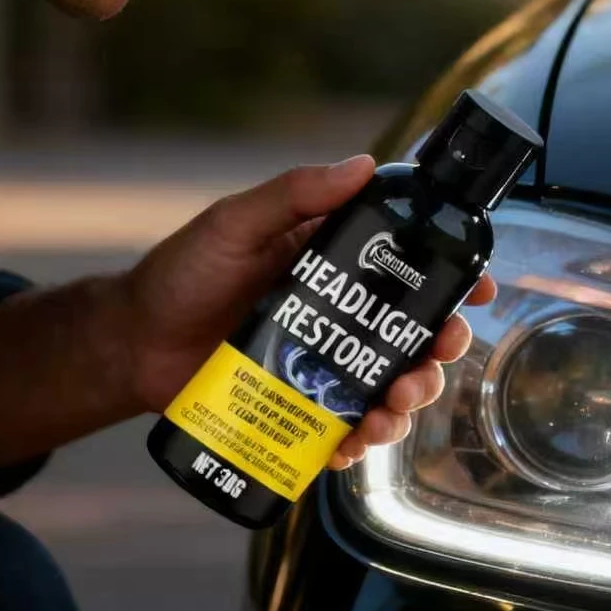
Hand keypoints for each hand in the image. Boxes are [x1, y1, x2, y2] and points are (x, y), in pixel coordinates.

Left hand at [122, 156, 497, 469]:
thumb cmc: (180, 274)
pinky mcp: (303, 408)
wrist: (130, 346)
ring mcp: (325, 365)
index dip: (454, 279)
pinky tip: (355, 447)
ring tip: (391, 410)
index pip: (411, 266)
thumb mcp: (235, 225)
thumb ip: (293, 193)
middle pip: (414, 334)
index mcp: (336, 264)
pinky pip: (347, 428)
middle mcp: (341, 315)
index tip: (480, 289)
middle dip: (438, 350)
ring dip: (408, 400)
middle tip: (433, 359)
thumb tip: (362, 163)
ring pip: (390, 385)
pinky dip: (361, 442)